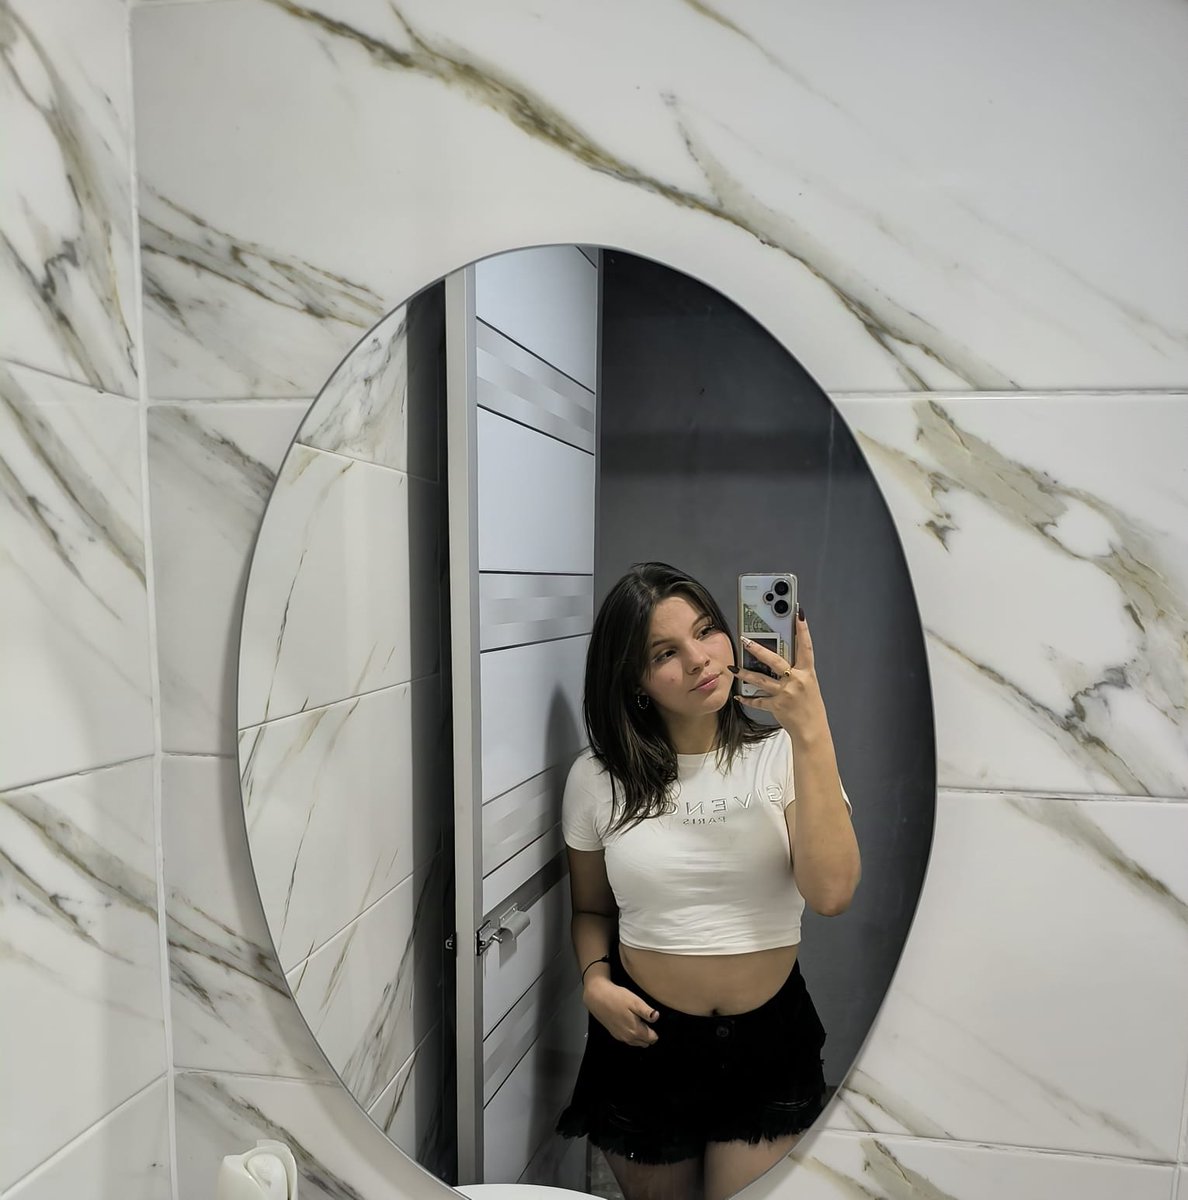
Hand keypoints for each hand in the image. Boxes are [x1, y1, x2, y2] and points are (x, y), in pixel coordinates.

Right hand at [583, 976, 659, 1046]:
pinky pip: (628, 1039)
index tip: (652, 1021)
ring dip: (640, 1035)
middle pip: (645, 1042)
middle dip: (648, 1034)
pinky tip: (630, 1022)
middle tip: (646, 1020)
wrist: (597, 997)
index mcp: (635, 1031)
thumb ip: (646, 1011)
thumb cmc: (617, 997)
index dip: (655, 1030)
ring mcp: (620, 1037)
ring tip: (639, 1021)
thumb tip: (657, 1017)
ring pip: (636, 1042)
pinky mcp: (614, 1034)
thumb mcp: (634, 1001)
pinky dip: (632, 1034)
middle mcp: (628, 1038)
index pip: (652, 1038)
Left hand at [733, 609, 826, 737]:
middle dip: (758, 650)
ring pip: (760, 680)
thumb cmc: (811, 707)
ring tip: (732, 667)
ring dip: (744, 673)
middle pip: (774, 661)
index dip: (803, 630)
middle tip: (745, 640)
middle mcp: (796, 680)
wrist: (812, 730)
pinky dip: (747, 698)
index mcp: (807, 673)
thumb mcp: (809, 685)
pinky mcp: (776, 705)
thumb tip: (783, 660)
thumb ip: (797, 672)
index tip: (798, 614)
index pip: (806, 647)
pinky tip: (738, 696)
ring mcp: (786, 693)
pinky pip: (758, 700)